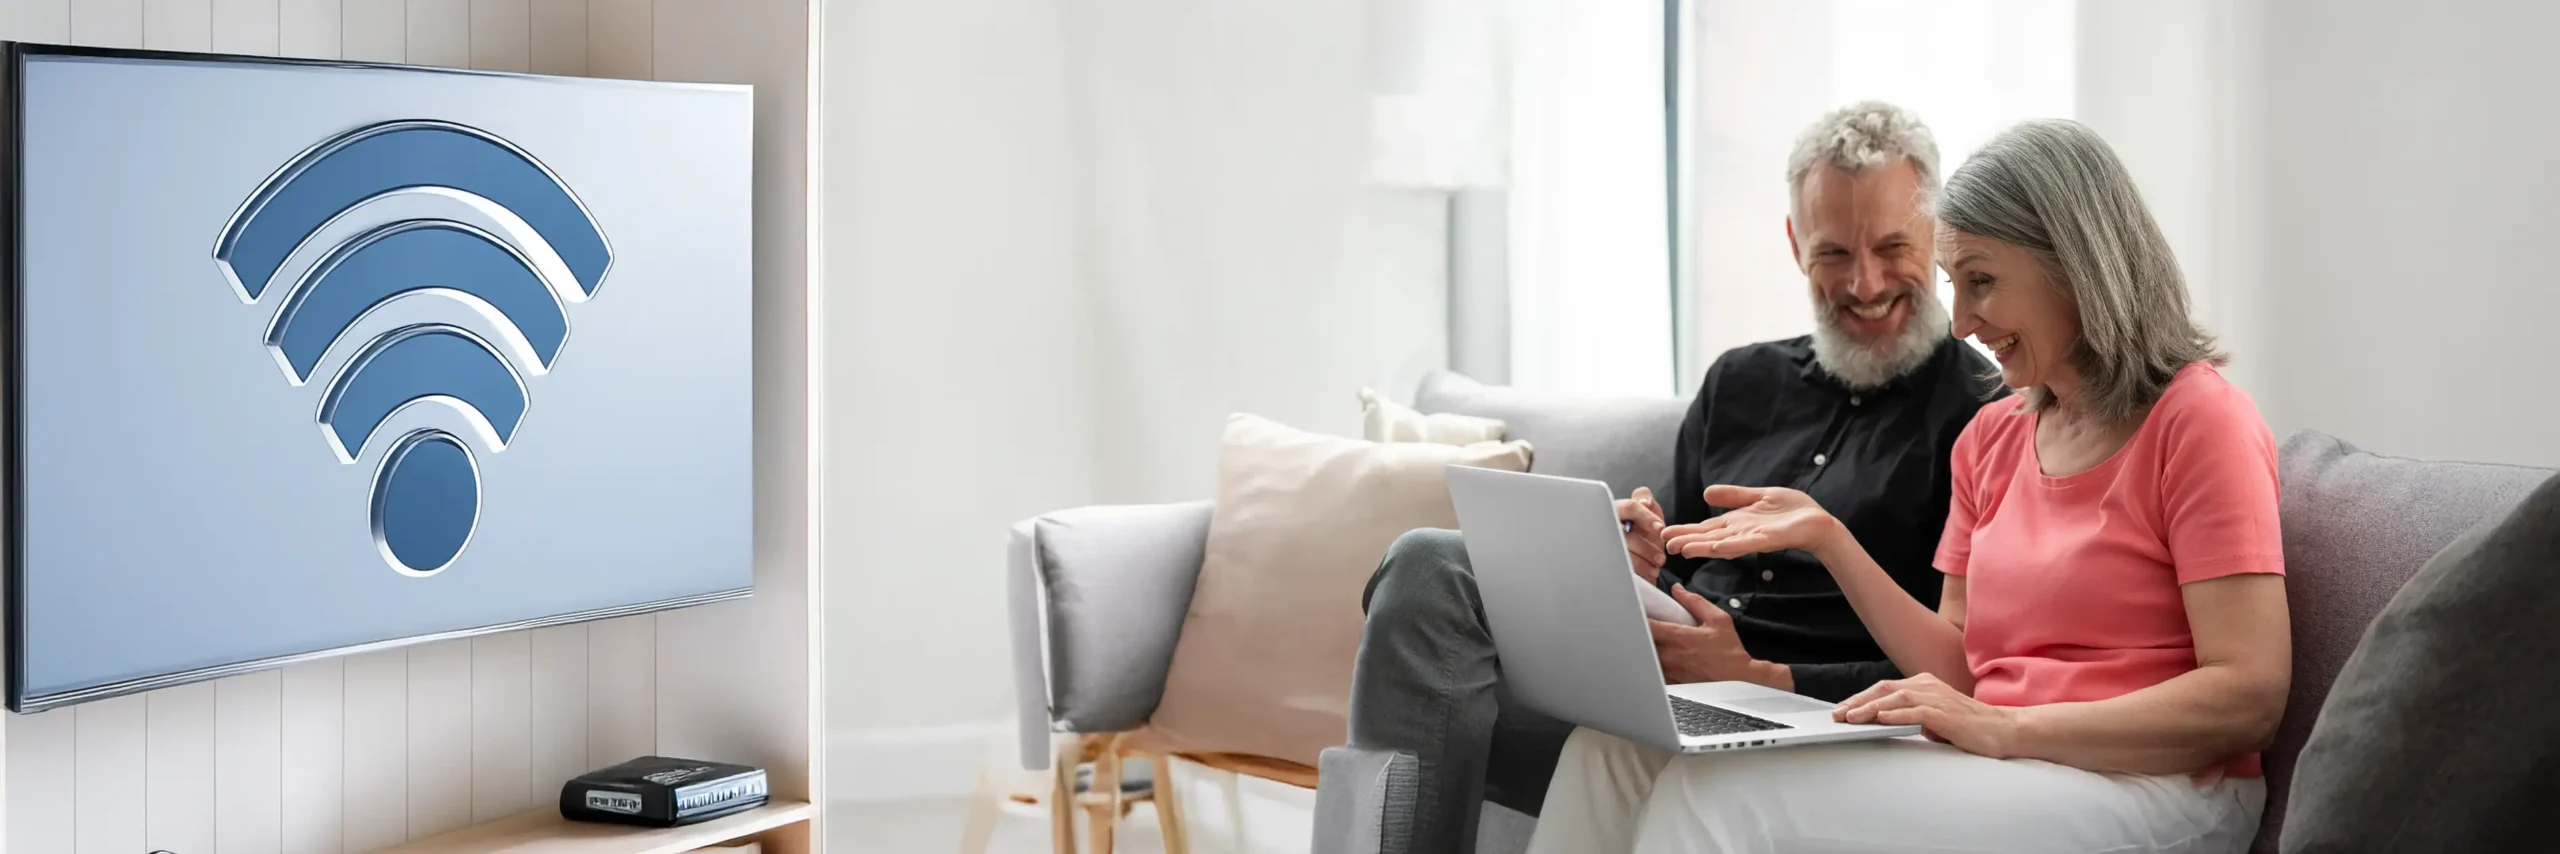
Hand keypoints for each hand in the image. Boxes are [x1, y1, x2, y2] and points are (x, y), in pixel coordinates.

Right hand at [1615, 486, 1667, 581]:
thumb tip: (1645, 502)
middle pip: (1624, 535)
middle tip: (1661, 557)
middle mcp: (1609, 526)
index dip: (1646, 517)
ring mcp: (1607, 545)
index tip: (1660, 529)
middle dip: (1645, 548)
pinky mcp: (1609, 561)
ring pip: (1622, 553)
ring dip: (1643, 561)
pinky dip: (1639, 570)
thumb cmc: (1643, 529)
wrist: (1641, 555)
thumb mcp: (1647, 510)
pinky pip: (1622, 567)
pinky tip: (1650, 572)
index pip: (1629, 508)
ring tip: (1657, 565)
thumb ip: (1646, 499)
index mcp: (1618, 510)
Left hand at [1648, 585, 1781, 687]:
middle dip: (1640, 633)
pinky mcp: (1674, 681)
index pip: (1650, 626)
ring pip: (1648, 657)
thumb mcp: (1717, 618)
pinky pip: (1655, 672)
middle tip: (1637, 625)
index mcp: (1681, 637)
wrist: (1738, 674)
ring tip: (1647, 641)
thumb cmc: (1729, 647)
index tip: (1633, 611)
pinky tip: (1654, 657)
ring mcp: (1672, 669)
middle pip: (1644, 642)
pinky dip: (1652, 663)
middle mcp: (1673, 654)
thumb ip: (1694, 602)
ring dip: (1645, 648)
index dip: (1638, 618)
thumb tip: (1677, 589)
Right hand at [1663, 485, 1842, 560]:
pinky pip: (1747, 544)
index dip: (1686, 530)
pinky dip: (1731, 546)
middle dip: (1687, 540)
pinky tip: (1716, 547)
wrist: (1817, 521)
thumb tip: (1706, 493)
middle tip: (1664, 544)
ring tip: (1682, 549)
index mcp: (1736, 523)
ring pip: (1722, 543)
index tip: (1664, 533)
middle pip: (1708, 537)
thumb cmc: (1791, 511)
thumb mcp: (1757, 496)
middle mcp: (1740, 533)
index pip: (1706, 528)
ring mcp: (1753, 538)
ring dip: (1703, 547)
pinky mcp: (1768, 540)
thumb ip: (1733, 496)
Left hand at [1833, 673, 2018, 757]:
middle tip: (1837, 714)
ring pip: (1896, 698)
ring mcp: (1937, 698)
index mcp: (1925, 684)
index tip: (1842, 709)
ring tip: (1851, 718)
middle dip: (1858, 701)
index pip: (1885, 688)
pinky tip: (1880, 720)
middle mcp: (1928, 686)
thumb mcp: (1934, 719)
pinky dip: (1896, 715)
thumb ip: (1913, 717)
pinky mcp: (1946, 713)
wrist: (2003, 730)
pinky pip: (1916, 712)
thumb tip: (1887, 724)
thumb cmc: (1969, 727)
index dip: (1862, 698)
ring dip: (1870, 708)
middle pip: (1885, 689)